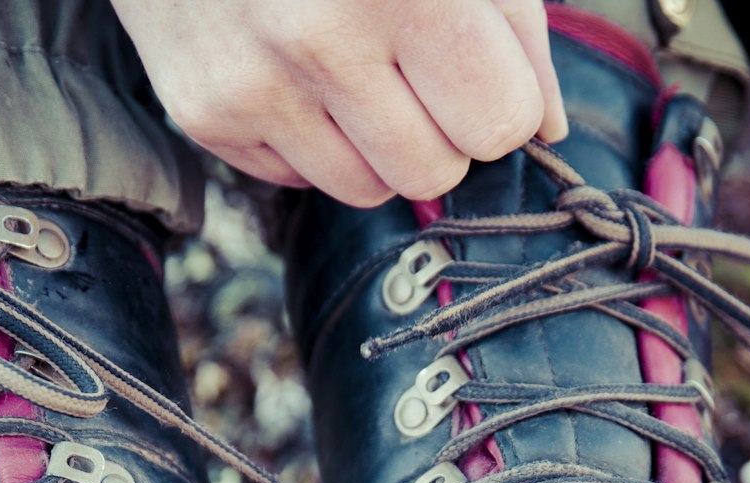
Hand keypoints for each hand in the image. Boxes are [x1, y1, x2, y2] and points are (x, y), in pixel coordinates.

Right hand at [109, 0, 567, 206]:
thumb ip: (515, 26)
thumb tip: (546, 128)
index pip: (499, 122)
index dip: (499, 98)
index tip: (473, 61)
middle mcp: (321, 38)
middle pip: (434, 172)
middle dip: (439, 131)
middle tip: (410, 67)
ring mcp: (254, 81)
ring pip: (367, 190)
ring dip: (376, 145)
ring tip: (352, 68)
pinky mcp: (204, 111)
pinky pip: (298, 179)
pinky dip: (310, 139)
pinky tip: (294, 70)